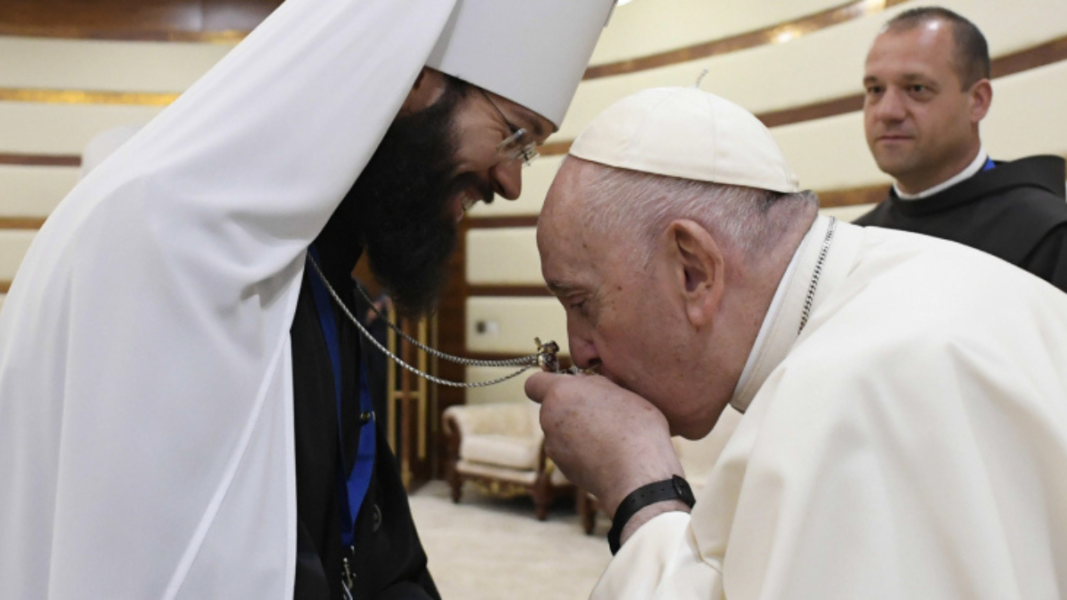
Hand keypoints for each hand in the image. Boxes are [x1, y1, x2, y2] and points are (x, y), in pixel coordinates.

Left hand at [525, 372, 683, 517]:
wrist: (637, 475)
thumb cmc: (635, 427)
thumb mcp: (621, 391)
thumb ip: (595, 385)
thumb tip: (586, 385)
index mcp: (560, 393)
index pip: (534, 383)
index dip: (548, 383)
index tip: (570, 387)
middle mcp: (549, 419)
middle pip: (553, 407)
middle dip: (572, 407)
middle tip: (602, 411)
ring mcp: (554, 447)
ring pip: (561, 431)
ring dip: (578, 430)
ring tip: (609, 436)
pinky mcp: (564, 469)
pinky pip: (570, 452)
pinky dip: (583, 452)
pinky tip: (608, 454)